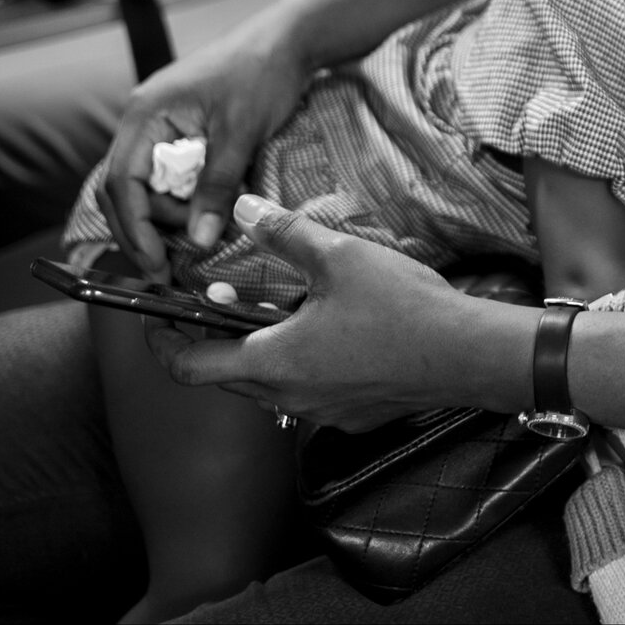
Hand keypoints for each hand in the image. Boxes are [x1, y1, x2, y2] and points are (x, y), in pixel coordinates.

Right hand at [96, 17, 313, 274]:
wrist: (288, 39)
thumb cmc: (263, 74)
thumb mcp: (241, 134)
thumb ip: (217, 187)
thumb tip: (199, 241)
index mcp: (146, 114)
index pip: (121, 183)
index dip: (135, 229)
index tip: (155, 265)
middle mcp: (142, 120)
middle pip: (122, 189)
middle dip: (142, 232)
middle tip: (169, 268)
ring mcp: (158, 124)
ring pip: (143, 185)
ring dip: (162, 218)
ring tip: (196, 242)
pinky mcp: (178, 130)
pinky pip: (165, 174)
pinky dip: (178, 201)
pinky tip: (200, 218)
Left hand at [146, 194, 526, 431]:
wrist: (469, 355)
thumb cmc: (403, 309)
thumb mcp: (340, 257)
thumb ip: (285, 233)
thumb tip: (242, 208)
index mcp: (273, 362)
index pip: (188, 367)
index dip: (162, 343)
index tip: (155, 318)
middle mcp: (288, 397)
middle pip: (222, 378)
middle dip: (209, 342)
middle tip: (212, 303)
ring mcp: (321, 412)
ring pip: (265, 387)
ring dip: (256, 353)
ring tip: (273, 310)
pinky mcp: (351, 416)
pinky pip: (305, 394)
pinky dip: (297, 366)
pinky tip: (327, 333)